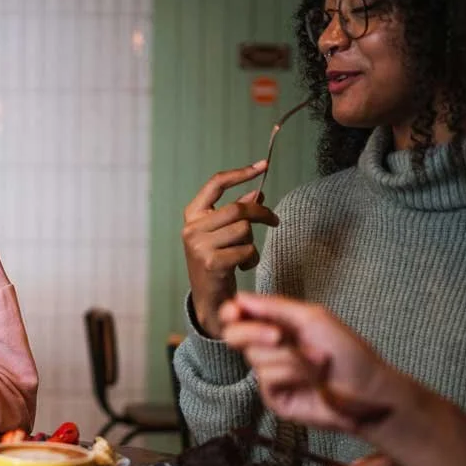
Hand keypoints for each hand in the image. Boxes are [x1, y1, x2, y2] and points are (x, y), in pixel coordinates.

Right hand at [182, 161, 278, 336]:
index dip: (240, 173)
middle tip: (274, 220)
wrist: (209, 299)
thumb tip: (257, 193)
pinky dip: (251, 258)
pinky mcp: (212, 263)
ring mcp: (199, 246)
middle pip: (237, 208)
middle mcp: (191, 228)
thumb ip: (237, 214)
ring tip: (245, 255)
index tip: (263, 165)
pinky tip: (242, 266)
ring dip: (252, 242)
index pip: (216, 184)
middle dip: (261, 214)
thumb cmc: (218, 263)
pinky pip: (246, 250)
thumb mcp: (224, 235)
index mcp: (192, 215)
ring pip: (243, 230)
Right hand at [217, 292, 411, 434]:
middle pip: (234, 336)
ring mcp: (270, 374)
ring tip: (319, 361)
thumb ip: (274, 306)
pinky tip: (312, 379)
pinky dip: (293, 373)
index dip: (231, 312)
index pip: (239, 316)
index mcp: (276, 325)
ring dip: (291, 357)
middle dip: (253, 332)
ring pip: (255, 357)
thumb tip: (239, 298)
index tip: (234, 312)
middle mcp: (269, 348)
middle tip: (279, 336)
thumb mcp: (312, 318)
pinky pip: (268, 378)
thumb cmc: (348, 351)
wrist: (367, 388)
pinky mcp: (274, 397)